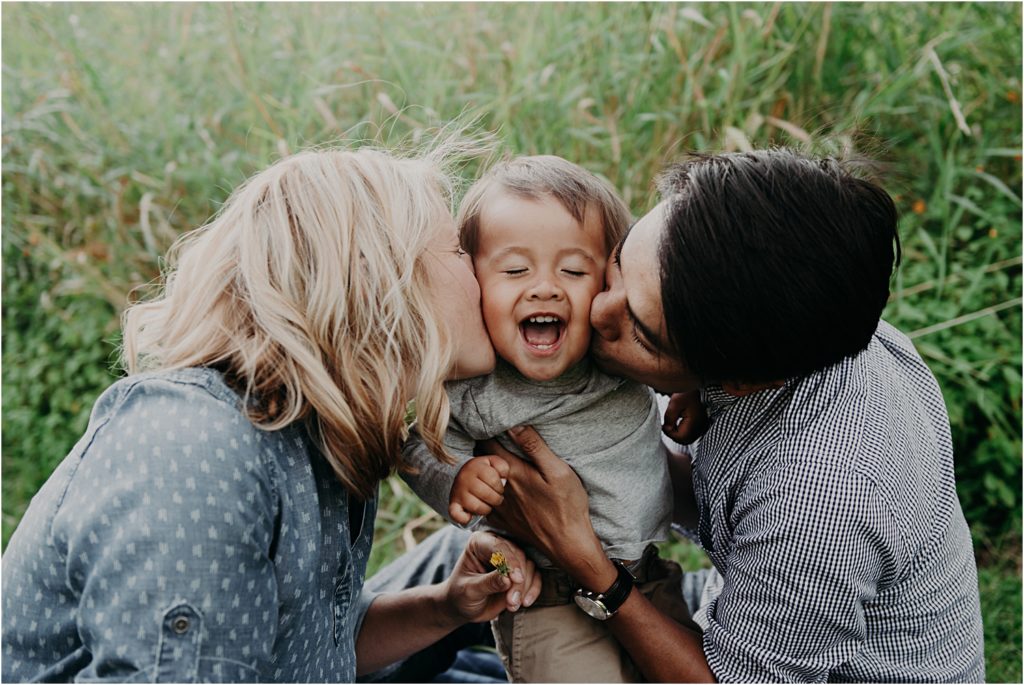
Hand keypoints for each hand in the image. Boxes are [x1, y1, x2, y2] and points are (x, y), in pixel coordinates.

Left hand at [441, 531, 539, 621]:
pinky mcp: (520, 571)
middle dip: (518, 581)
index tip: (516, 580)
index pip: (499, 547)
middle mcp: (497, 546)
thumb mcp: (470, 591)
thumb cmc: (461, 595)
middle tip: (512, 601)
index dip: (510, 562)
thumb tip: (508, 580)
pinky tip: (525, 603)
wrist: (463, 607)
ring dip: (524, 587)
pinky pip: (535, 576)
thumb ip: (488, 583)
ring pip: (528, 566)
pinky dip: (533, 589)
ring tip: (512, 605)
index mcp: (479, 542)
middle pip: (517, 556)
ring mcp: (510, 558)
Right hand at [449, 456, 508, 524]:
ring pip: (477, 507)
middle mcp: (464, 479)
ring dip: (486, 509)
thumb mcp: (493, 462)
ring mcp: (457, 492)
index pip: (493, 480)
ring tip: (487, 504)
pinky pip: (456, 515)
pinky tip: (471, 516)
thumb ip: (502, 466)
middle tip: (495, 497)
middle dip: (496, 499)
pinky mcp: (453, 504)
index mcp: (475, 467)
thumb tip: (503, 478)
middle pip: (487, 495)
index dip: (500, 487)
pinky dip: (465, 518)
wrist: (463, 475)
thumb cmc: (482, 471)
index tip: (498, 488)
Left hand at [480, 426, 616, 590]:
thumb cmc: (567, 505)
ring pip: (476, 484)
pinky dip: (481, 494)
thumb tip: (514, 424)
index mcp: (512, 473)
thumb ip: (534, 446)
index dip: (485, 430)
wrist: (567, 544)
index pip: (487, 445)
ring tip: (486, 462)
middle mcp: (499, 489)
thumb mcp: (557, 470)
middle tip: (485, 438)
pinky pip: (482, 504)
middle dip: (479, 450)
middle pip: (478, 463)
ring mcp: (498, 508)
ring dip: (478, 472)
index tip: (488, 422)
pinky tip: (493, 489)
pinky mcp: (501, 522)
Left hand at [662, 391, 708, 444]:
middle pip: (684, 440)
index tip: (664, 425)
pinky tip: (678, 423)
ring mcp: (702, 426)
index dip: (670, 433)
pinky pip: (691, 434)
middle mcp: (700, 426)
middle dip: (673, 435)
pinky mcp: (701, 425)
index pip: (680, 437)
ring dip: (678, 434)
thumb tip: (667, 429)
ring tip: (672, 424)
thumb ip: (669, 418)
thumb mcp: (674, 403)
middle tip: (667, 426)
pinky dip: (683, 432)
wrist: (696, 388)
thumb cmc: (685, 394)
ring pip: (687, 439)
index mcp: (695, 422)